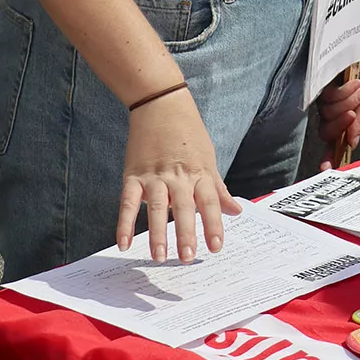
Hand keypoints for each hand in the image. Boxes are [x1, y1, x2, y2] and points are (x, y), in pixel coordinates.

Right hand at [117, 90, 240, 263]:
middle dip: (186, 233)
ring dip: (157, 233)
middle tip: (186, 257)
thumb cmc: (189, 133)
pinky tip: (123, 243)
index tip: (216, 247)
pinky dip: (124, 223)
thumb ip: (219, 189)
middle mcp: (179, 176)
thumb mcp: (209, 159)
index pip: (210, 203)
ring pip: (157, 207)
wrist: (160, 103)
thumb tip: (236, 211)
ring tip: (159, 256)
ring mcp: (154, 175)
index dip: (214, 225)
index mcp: (200, 173)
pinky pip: (128, 202)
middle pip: (185, 208)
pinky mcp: (133, 174)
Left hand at [318, 46, 359, 169]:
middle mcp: (329, 106)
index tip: (327, 168)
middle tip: (354, 112)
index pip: (333, 139)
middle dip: (342, 123)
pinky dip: (343, 93)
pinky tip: (353, 82)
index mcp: (342, 113)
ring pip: (327, 115)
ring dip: (346, 104)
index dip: (329, 155)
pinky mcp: (315, 81)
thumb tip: (351, 142)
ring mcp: (320, 94)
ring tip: (358, 87)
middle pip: (327, 131)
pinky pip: (326, 98)